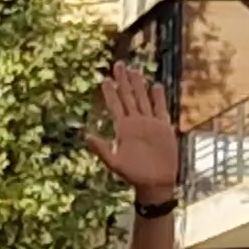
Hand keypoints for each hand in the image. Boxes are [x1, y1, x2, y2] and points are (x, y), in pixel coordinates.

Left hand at [83, 64, 180, 200]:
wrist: (155, 183)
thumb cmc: (134, 175)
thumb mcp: (114, 163)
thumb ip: (101, 149)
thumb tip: (86, 136)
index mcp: (123, 129)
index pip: (115, 106)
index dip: (110, 93)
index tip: (104, 79)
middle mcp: (136, 123)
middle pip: (129, 97)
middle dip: (124, 81)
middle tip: (118, 64)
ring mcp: (150, 123)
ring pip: (143, 99)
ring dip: (139, 85)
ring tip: (135, 70)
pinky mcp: (163, 128)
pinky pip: (161, 109)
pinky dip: (159, 97)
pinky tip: (156, 85)